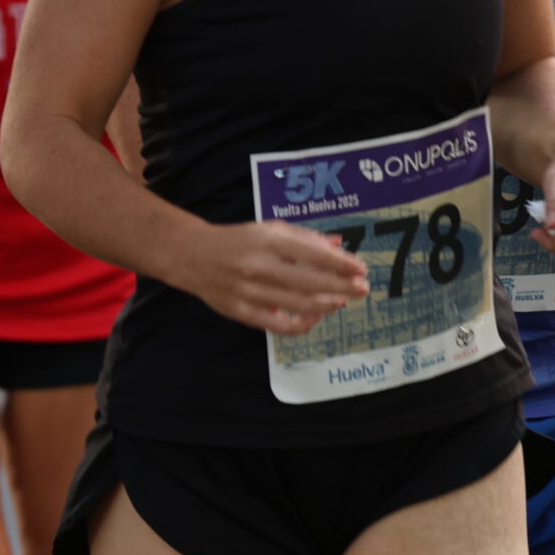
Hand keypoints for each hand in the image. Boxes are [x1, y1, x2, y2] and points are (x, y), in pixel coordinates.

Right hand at [184, 221, 368, 334]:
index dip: (341, 264)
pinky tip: (315, 317)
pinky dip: (301, 324)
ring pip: (297, 306)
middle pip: (310, 282)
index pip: (313, 254)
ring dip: (326, 305)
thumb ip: (303, 237)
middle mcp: (259, 266)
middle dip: (342, 287)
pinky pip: (278, 326)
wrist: (192, 255)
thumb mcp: (268, 229)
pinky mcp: (242, 312)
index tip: (361, 269)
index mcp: (267, 240)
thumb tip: (337, 245)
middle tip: (362, 289)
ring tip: (341, 302)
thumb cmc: (237, 240)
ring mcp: (249, 292)